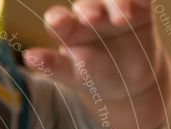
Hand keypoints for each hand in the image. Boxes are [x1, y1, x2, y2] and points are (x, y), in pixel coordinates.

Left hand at [24, 0, 170, 128]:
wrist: (129, 80)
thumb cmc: (93, 76)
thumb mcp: (72, 75)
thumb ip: (52, 65)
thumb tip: (29, 57)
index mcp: (67, 30)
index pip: (58, 18)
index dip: (57, 19)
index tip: (58, 24)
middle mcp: (88, 14)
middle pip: (86, 5)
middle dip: (89, 9)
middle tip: (91, 19)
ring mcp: (113, 9)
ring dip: (117, 3)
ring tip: (122, 19)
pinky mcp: (140, 7)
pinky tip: (141, 4)